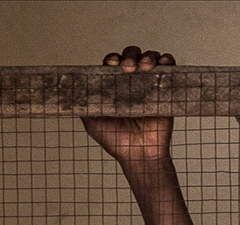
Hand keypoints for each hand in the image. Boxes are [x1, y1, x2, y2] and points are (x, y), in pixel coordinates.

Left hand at [82, 47, 175, 165]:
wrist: (138, 154)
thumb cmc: (116, 141)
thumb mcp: (92, 123)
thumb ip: (84, 107)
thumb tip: (71, 92)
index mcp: (114, 86)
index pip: (113, 63)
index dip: (112, 59)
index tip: (112, 64)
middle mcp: (131, 81)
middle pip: (131, 55)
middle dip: (129, 56)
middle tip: (128, 67)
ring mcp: (148, 84)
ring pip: (150, 57)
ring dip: (148, 57)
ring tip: (145, 67)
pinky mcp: (164, 89)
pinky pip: (168, 67)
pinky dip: (166, 61)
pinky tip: (162, 64)